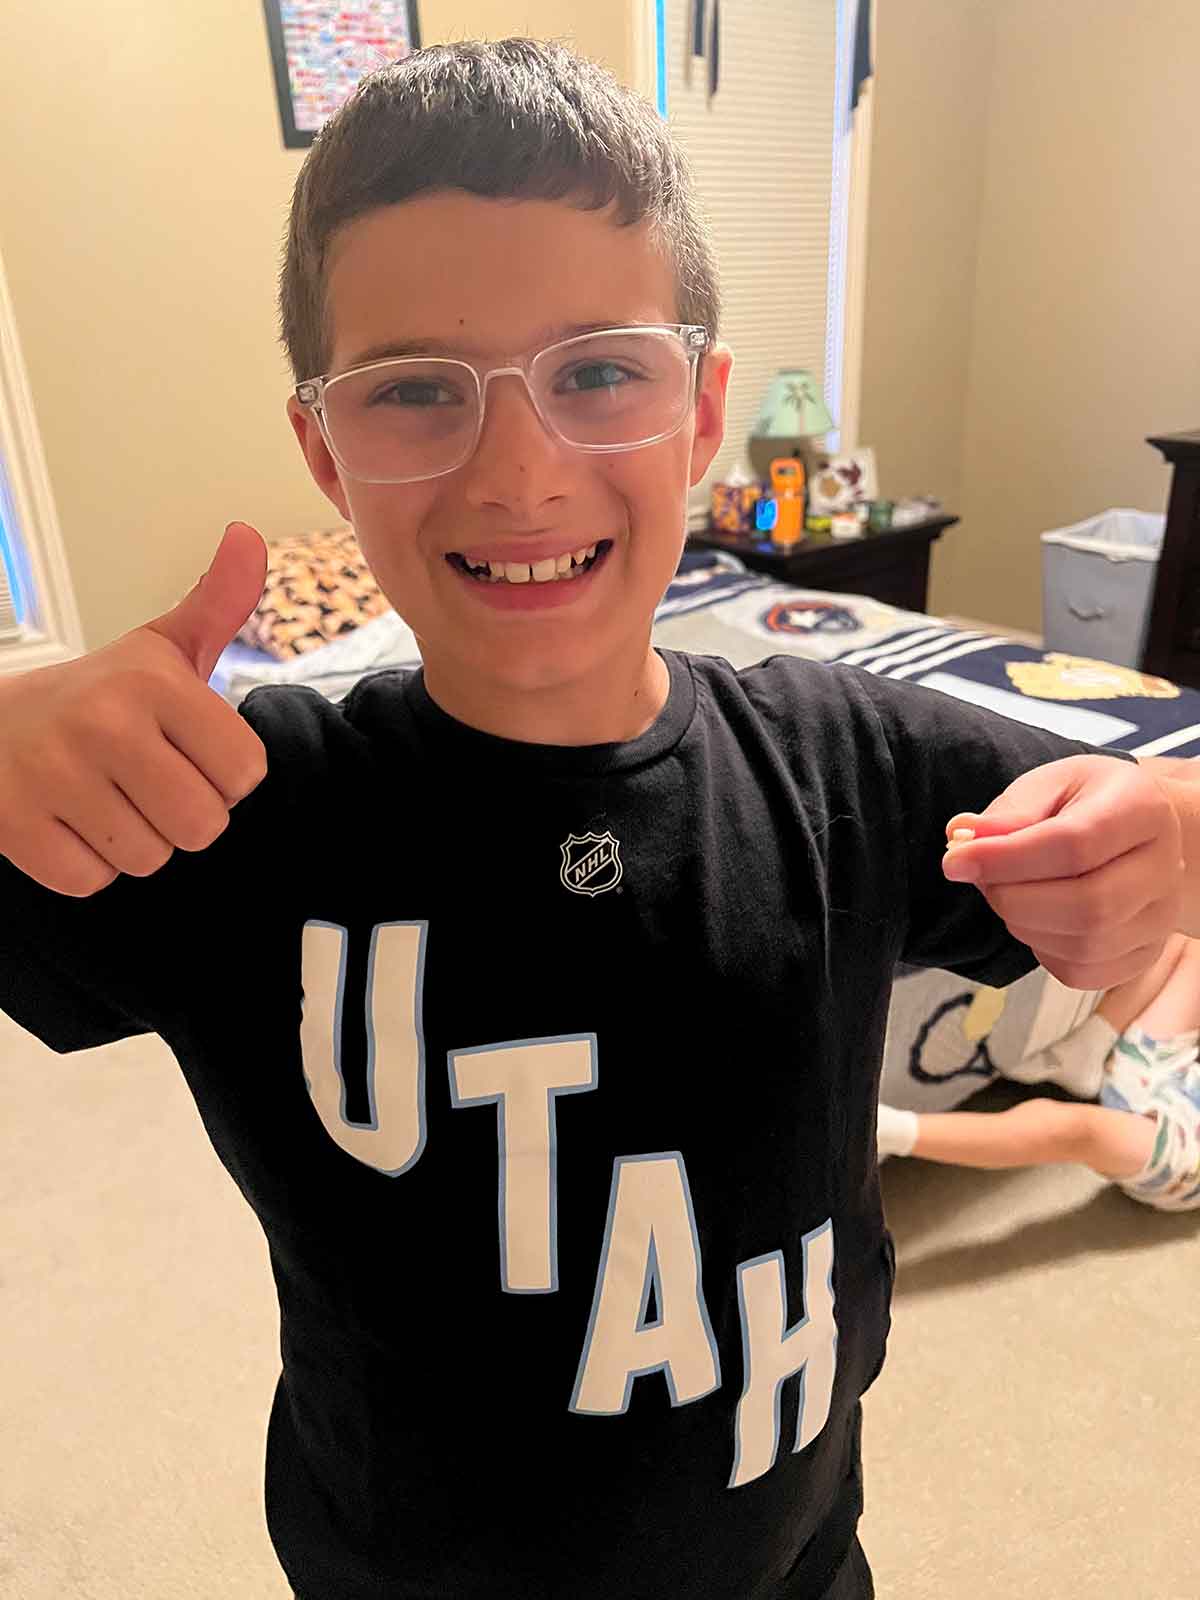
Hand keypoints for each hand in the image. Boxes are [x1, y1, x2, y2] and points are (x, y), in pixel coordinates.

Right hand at [0, 522, 268, 896]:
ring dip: (135, 841)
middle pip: (202, 824)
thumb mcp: (158, 649)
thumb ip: (217, 604)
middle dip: (182, 815)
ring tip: (105, 798)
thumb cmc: (97, 697)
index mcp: (151, 680)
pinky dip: (86, 864)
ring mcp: (53, 774)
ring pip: (149, 858)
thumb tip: (249, 536)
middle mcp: (103, 722)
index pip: (244, 773)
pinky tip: (68, 820)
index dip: (222, 775)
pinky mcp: (15, 825)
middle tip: (145, 782)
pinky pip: (93, 880)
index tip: (185, 752)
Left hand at [941, 754, 1184, 988]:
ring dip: (1023, 924)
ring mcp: (1159, 918)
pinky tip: (1034, 918)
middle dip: (1012, 898)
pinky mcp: (1144, 954)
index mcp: (1143, 809)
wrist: (1139, 835)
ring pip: (1083, 946)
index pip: (1075, 844)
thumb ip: (1010, 810)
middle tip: (981, 878)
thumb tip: (963, 836)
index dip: (1006, 858)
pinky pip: (1082, 972)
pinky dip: (1042, 950)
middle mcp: (1164, 867)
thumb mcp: (1051, 784)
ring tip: (1008, 892)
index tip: (955, 860)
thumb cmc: (1089, 804)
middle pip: (1087, 905)